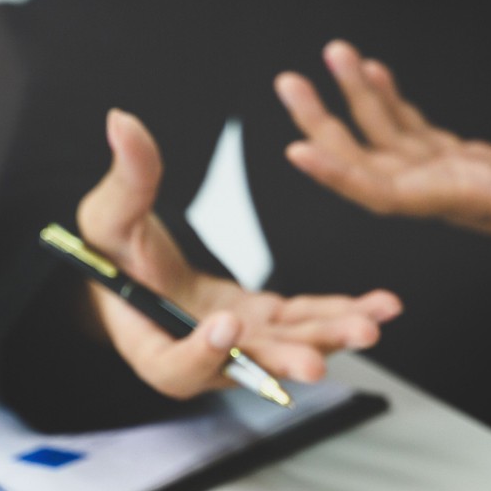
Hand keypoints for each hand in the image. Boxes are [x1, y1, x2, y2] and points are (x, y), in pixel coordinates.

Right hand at [78, 108, 401, 398]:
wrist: (133, 272)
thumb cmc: (110, 252)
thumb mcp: (108, 214)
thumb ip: (126, 178)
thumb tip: (122, 121)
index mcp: (151, 344)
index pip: (175, 365)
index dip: (200, 351)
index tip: (225, 323)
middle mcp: (201, 357)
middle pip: (245, 369)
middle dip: (285, 361)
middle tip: (317, 362)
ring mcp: (239, 344)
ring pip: (288, 347)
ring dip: (330, 338)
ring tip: (371, 326)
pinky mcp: (267, 325)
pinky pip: (307, 322)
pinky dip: (342, 313)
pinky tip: (381, 306)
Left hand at [275, 40, 490, 265]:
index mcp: (458, 201)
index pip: (383, 192)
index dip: (339, 173)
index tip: (297, 150)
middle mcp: (440, 192)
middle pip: (367, 161)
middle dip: (325, 124)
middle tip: (288, 82)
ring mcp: (446, 175)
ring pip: (384, 139)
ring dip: (354, 98)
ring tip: (331, 53)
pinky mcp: (458, 162)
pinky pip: (409, 131)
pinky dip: (387, 100)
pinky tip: (369, 71)